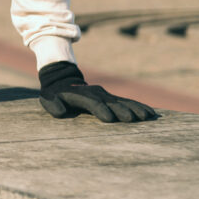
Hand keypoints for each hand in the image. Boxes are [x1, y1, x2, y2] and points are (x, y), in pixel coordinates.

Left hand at [39, 61, 157, 122]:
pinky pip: (127, 102)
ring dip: (134, 108)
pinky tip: (150, 113)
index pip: (93, 103)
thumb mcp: (49, 99)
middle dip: (121, 110)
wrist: (62, 80)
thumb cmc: (55, 95)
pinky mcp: (111, 98)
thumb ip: (53, 105)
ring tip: (147, 116)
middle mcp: (97, 94)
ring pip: (122, 102)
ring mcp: (105, 95)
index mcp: (81, 96)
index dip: (100, 110)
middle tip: (133, 119)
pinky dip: (138, 106)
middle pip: (111, 103)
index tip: (109, 118)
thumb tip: (60, 111)